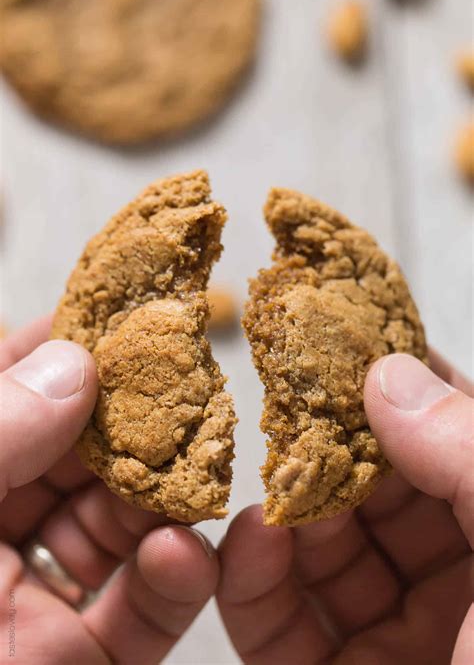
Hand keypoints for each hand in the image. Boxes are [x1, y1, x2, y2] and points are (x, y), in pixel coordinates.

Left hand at [0, 318, 217, 663]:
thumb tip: (71, 364)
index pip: (8, 396)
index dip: (59, 349)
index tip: (119, 312)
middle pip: (79, 454)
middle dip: (132, 421)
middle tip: (187, 385)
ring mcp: (37, 596)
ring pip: (122, 524)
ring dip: (165, 498)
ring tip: (200, 467)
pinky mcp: (81, 659)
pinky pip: (143, 611)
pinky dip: (175, 582)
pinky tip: (184, 555)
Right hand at [217, 351, 472, 664]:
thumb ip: (465, 453)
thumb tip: (390, 373)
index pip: (449, 446)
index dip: (404, 394)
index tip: (349, 343)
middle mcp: (455, 591)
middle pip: (377, 499)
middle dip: (329, 453)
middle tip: (287, 404)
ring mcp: (395, 642)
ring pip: (322, 557)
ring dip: (285, 512)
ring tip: (270, 476)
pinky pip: (279, 629)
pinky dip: (253, 582)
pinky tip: (250, 539)